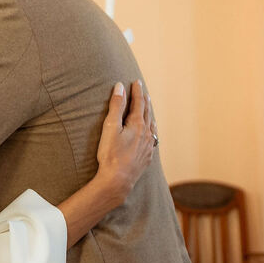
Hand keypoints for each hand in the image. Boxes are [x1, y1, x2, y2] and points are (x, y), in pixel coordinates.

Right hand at [95, 80, 155, 205]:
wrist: (118, 180)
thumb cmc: (111, 154)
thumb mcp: (110, 127)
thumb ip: (116, 106)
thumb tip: (120, 87)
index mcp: (137, 124)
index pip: (139, 103)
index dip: (137, 91)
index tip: (136, 82)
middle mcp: (146, 134)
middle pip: (147, 113)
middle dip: (144, 101)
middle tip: (143, 91)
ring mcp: (148, 146)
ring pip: (152, 126)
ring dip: (149, 115)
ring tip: (149, 109)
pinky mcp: (147, 157)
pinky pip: (153, 140)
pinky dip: (151, 131)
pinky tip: (151, 134)